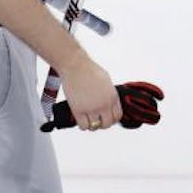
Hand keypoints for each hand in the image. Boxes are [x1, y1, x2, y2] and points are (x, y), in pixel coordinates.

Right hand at [44, 81, 164, 131]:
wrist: (75, 66)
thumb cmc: (89, 70)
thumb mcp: (106, 82)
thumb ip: (109, 94)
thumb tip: (109, 104)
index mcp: (112, 97)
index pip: (117, 116)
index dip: (111, 119)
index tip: (106, 117)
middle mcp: (104, 104)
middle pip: (107, 124)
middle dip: (102, 123)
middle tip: (96, 118)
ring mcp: (91, 108)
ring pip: (95, 127)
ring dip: (92, 124)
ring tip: (88, 118)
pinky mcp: (78, 110)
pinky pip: (83, 126)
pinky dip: (83, 125)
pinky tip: (81, 118)